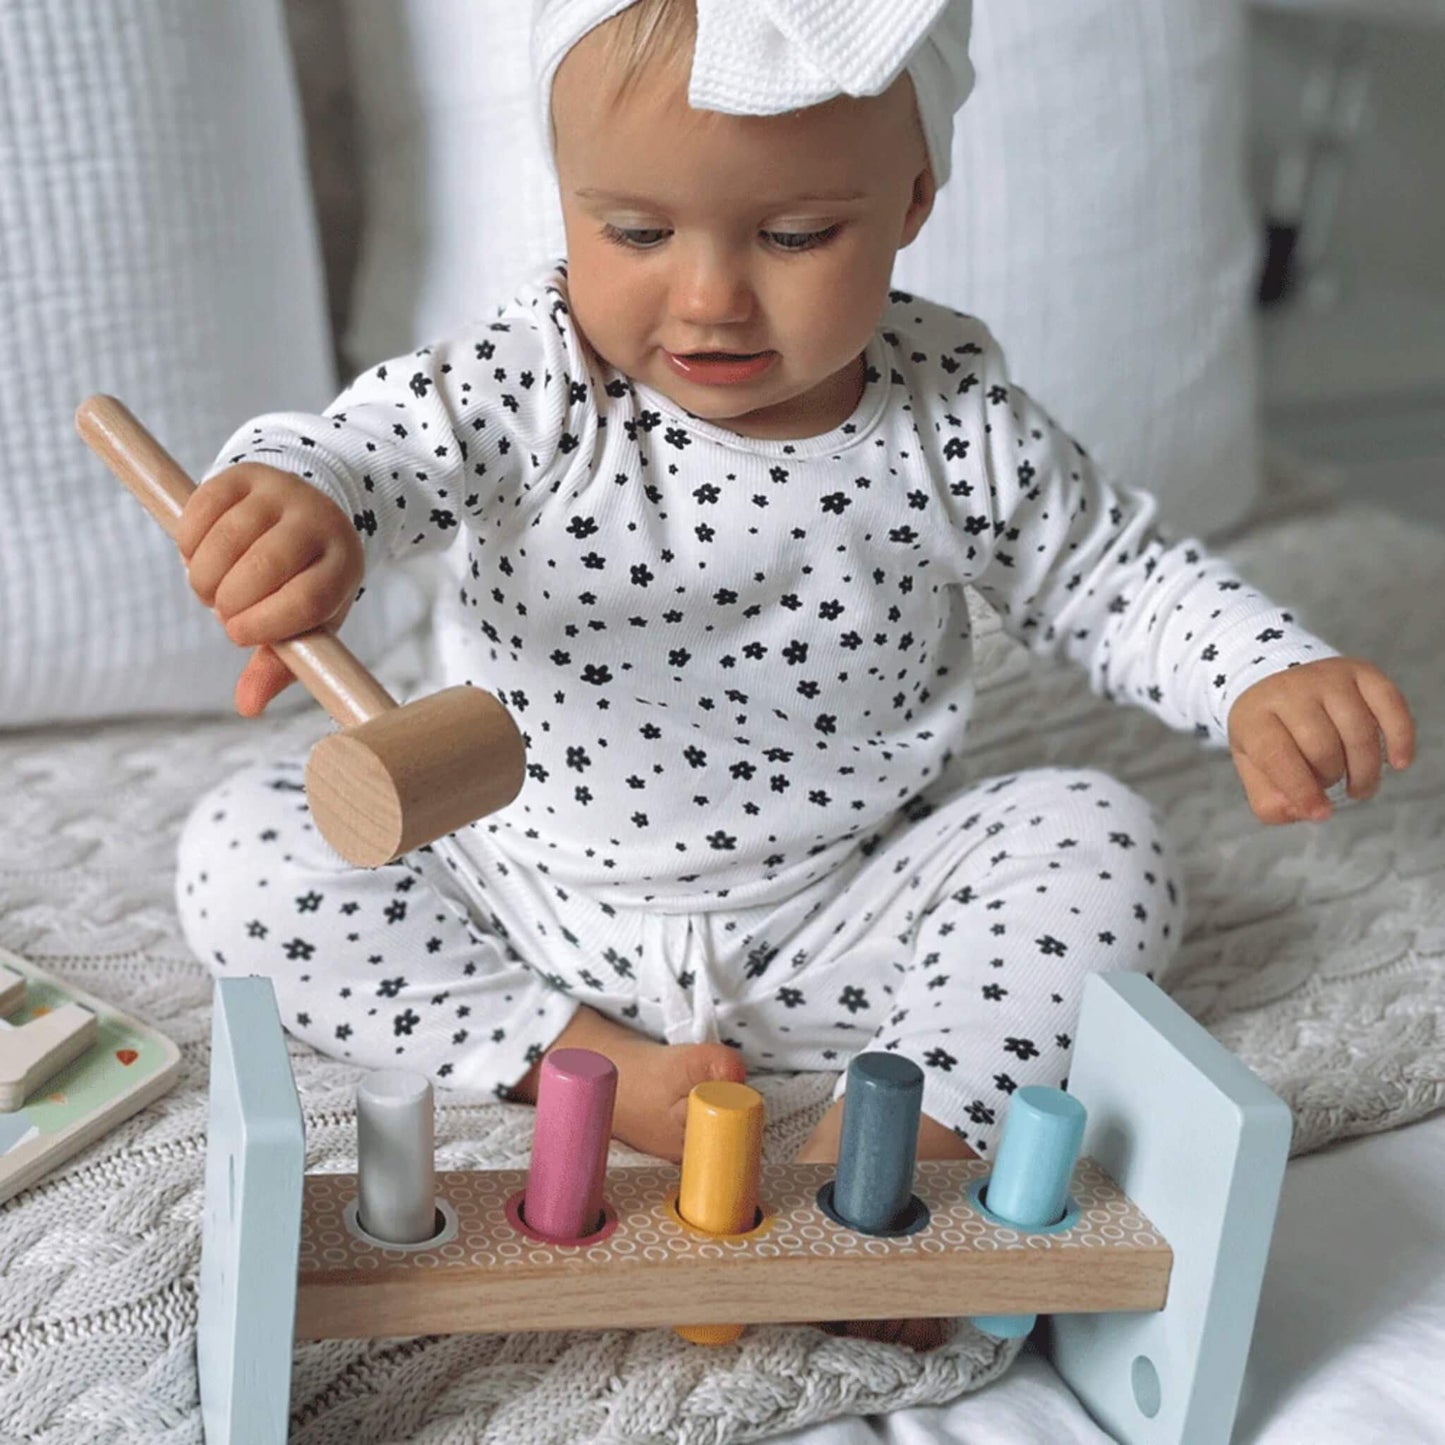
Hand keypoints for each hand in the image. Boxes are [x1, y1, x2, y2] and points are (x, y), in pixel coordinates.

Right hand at [175, 463, 363, 716]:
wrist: (307, 508)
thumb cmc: (305, 580)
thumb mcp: (305, 622)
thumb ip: (278, 664)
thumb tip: (248, 707)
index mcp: (343, 564)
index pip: (307, 599)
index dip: (265, 624)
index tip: (238, 633)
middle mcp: (317, 521)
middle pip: (262, 567)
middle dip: (230, 601)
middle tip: (225, 610)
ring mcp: (280, 492)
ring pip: (226, 540)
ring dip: (204, 576)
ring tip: (212, 588)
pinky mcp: (242, 474)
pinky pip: (200, 511)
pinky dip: (189, 543)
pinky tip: (198, 556)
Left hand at [1227, 657, 1415, 825]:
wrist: (1278, 682)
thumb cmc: (1270, 734)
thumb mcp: (1253, 767)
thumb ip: (1269, 800)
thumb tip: (1304, 812)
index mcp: (1255, 716)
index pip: (1276, 755)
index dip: (1301, 790)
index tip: (1320, 813)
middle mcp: (1291, 690)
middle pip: (1322, 746)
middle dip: (1331, 777)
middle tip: (1330, 784)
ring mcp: (1328, 677)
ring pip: (1358, 731)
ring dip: (1364, 770)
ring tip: (1358, 787)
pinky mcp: (1361, 672)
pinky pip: (1391, 705)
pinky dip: (1399, 738)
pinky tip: (1398, 763)